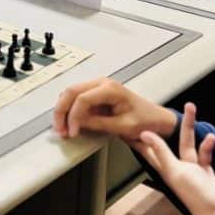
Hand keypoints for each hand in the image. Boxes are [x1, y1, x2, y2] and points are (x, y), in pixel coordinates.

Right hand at [52, 77, 177, 143]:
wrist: (155, 119)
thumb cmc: (146, 120)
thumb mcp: (123, 126)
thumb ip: (98, 123)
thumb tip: (78, 123)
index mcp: (110, 89)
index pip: (82, 99)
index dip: (73, 116)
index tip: (72, 131)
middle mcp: (102, 84)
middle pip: (71, 92)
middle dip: (62, 111)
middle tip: (59, 128)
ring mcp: (98, 87)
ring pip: (70, 93)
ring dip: (63, 110)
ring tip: (63, 127)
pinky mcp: (96, 94)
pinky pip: (76, 98)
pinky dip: (69, 110)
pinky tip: (69, 122)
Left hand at [135, 103, 214, 214]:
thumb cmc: (197, 196)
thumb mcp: (176, 171)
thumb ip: (161, 152)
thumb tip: (143, 133)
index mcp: (166, 168)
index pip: (148, 149)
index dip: (139, 138)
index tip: (130, 124)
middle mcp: (178, 168)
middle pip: (172, 142)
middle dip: (170, 125)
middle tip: (167, 108)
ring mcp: (193, 171)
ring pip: (189, 145)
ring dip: (191, 129)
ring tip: (192, 109)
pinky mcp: (207, 174)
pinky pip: (205, 155)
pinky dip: (208, 146)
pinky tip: (212, 138)